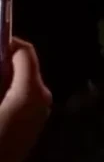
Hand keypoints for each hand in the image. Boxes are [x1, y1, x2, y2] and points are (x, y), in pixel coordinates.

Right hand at [0, 40, 50, 161]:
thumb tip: (1, 63)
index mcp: (29, 92)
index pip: (24, 51)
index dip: (5, 43)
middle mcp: (42, 97)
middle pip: (22, 64)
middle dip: (0, 61)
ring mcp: (41, 109)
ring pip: (21, 79)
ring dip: (2, 76)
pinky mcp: (35, 119)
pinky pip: (21, 93)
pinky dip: (6, 90)